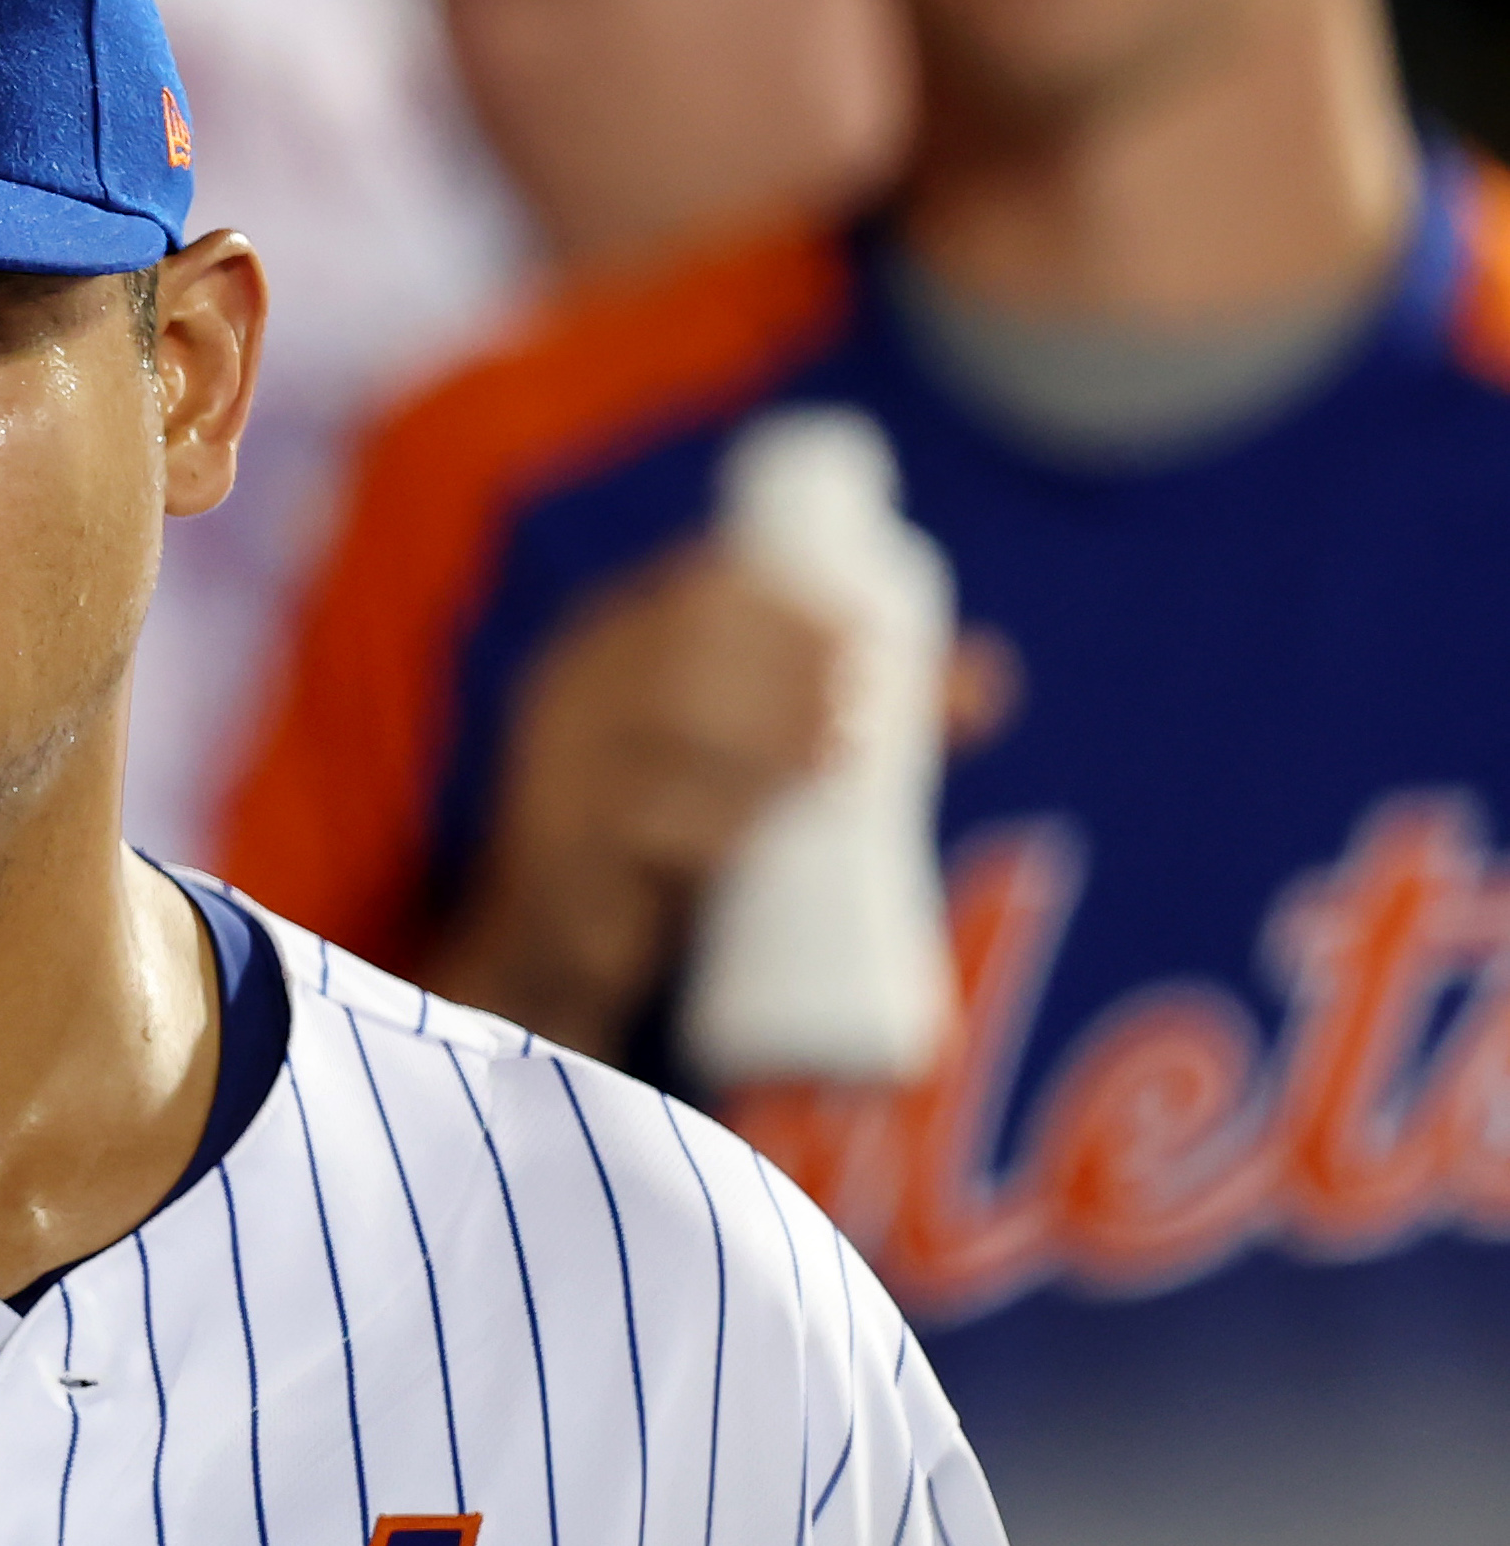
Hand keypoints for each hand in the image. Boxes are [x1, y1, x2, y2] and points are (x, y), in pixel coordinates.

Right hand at [430, 545, 841, 1056]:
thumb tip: (989, 681)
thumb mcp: (740, 767)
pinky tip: (753, 833)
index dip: (784, 602)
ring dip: (760, 738)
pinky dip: (708, 824)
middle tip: (862, 718)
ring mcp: (555, 774)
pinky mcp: (558, 860)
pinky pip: (633, 828)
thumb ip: (851, 721)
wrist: (555, 956)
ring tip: (834, 766)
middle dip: (784, 668)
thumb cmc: (667, 840)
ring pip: (663, 729)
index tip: (861, 639)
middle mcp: (569, 696)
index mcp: (608, 648)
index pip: (696, 589)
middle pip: (683, 650)